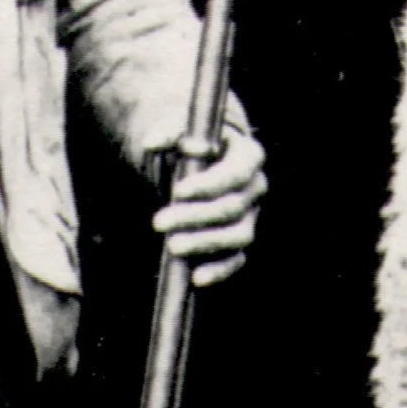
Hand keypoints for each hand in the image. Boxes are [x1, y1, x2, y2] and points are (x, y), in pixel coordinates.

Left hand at [152, 117, 266, 287]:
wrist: (197, 160)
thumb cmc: (189, 142)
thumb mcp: (179, 130)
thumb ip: (168, 133)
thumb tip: (151, 142)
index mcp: (248, 155)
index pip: (235, 173)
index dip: (209, 184)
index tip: (178, 191)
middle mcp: (255, 187)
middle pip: (232, 207)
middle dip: (195, 217)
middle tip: (159, 222)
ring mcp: (250, 216)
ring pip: (237, 236)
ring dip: (204, 244)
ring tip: (172, 246)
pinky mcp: (238, 240)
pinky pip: (235, 259)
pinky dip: (219, 270)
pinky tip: (196, 278)